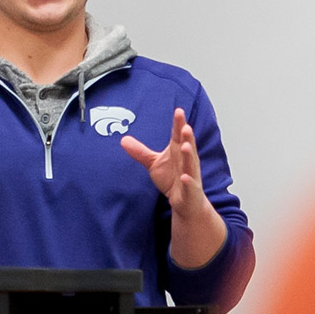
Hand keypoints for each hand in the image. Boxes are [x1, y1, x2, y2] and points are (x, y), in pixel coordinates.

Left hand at [122, 108, 227, 267]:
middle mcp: (186, 161)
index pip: (178, 135)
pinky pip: (190, 185)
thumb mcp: (154, 164)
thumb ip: (141, 152)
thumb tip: (123, 139)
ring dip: (189, 155)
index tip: (178, 111)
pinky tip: (184, 177)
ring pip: (191, 164)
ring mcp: (190, 176)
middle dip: (187, 136)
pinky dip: (188, 181)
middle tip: (185, 126)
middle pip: (187, 146)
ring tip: (185, 146)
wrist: (185, 202)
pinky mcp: (191, 191)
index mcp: (178, 152)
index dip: (179, 124)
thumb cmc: (172, 179)